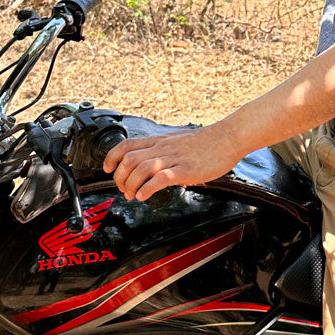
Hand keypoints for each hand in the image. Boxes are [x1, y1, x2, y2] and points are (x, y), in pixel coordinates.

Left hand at [102, 125, 243, 201]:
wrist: (227, 138)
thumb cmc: (207, 142)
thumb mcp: (178, 142)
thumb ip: (164, 152)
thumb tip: (156, 166)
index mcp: (159, 141)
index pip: (127, 145)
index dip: (111, 158)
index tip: (107, 169)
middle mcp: (162, 148)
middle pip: (129, 159)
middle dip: (120, 177)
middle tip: (122, 189)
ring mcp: (173, 158)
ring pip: (140, 168)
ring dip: (131, 184)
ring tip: (132, 195)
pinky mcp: (184, 169)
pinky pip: (160, 178)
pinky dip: (147, 188)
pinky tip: (144, 196)